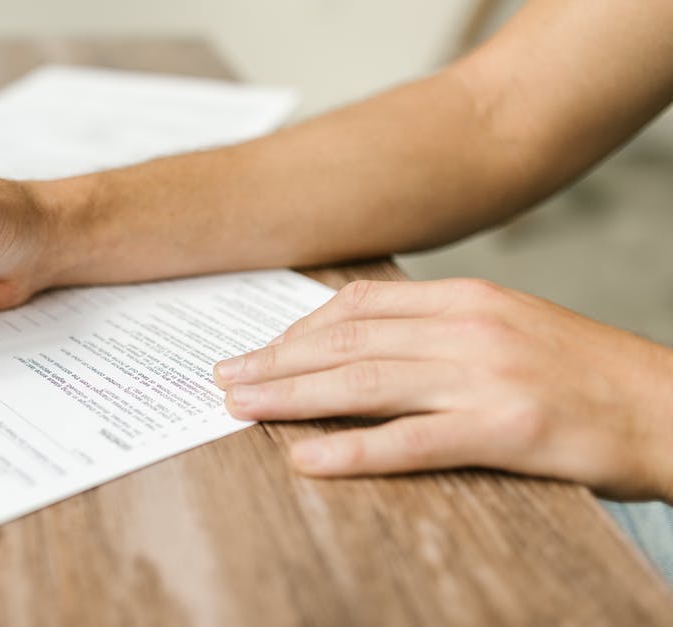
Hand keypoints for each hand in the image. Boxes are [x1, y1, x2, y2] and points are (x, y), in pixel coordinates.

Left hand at [212, 278, 672, 500]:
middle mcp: (469, 327)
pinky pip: (412, 441)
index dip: (296, 330)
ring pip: (365, 382)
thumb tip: (363, 342)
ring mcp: (487, 376)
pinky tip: (308, 459)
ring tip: (239, 408)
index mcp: (466, 298)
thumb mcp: (507, 327)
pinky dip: (353, 450)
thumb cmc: (584, 374)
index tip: (257, 350)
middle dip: (276, 361)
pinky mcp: (508, 427)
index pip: (359, 306)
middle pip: (348, 341)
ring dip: (292, 397)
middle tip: (224, 379)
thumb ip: (438, 328)